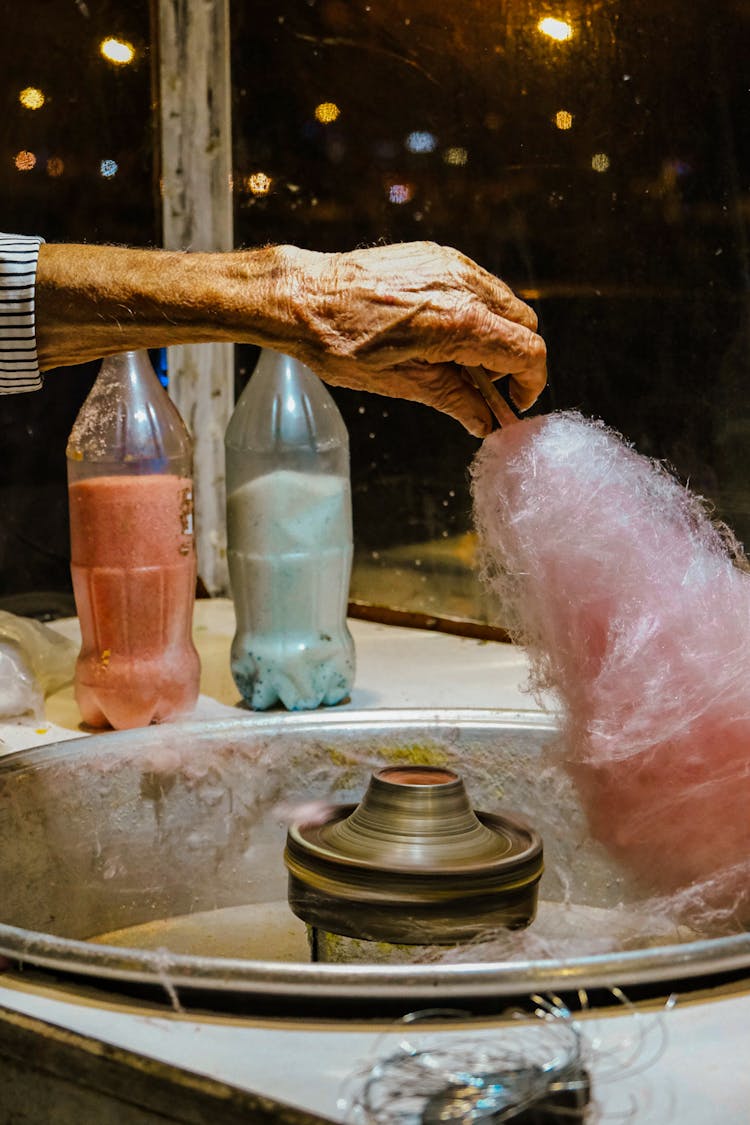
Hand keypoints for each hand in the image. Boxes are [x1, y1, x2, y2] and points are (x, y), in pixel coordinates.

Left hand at [284, 242, 546, 436]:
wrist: (302, 296)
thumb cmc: (341, 343)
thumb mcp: (401, 383)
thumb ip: (454, 400)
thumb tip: (484, 421)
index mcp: (459, 323)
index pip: (527, 352)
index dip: (530, 383)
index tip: (514, 403)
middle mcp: (464, 286)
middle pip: (524, 325)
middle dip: (513, 359)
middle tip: (482, 386)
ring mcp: (452, 265)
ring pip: (504, 303)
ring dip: (495, 335)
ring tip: (456, 360)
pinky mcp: (437, 255)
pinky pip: (478, 285)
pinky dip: (475, 311)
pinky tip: (440, 332)